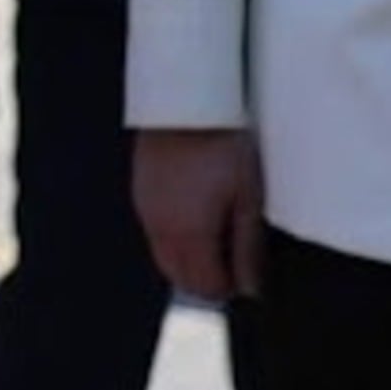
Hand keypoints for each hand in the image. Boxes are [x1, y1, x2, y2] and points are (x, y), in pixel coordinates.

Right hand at [134, 127, 266, 300]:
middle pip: (178, 276)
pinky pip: (154, 232)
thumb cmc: (224, 145)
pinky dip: (174, 239)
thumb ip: (247, 248)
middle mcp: (160, 228)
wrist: (185, 100)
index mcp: (189, 234)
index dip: (228, 289)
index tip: (247, 279)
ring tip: (217, 241)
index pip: (203, 286)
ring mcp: (145, 209)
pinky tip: (194, 219)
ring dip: (188, 261)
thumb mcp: (248, 197)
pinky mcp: (140, 191)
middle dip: (205, 281)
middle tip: (233, 267)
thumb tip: (250, 288)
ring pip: (163, 256)